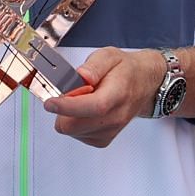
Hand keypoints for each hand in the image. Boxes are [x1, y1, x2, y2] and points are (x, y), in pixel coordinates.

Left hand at [43, 47, 163, 147]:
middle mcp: (115, 116)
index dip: (68, 106)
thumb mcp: (109, 55)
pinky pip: (77, 135)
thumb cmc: (126, 70)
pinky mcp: (103, 139)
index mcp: (118, 93)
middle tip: (69, 93)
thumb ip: (94, 65)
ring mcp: (110, 130)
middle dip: (63, 110)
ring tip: (82, 99)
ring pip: (72, 131)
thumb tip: (82, 75)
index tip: (51, 102)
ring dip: (68, 116)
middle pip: (76, 126)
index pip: (93, 107)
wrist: (143, 84)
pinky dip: (75, 123)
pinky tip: (84, 110)